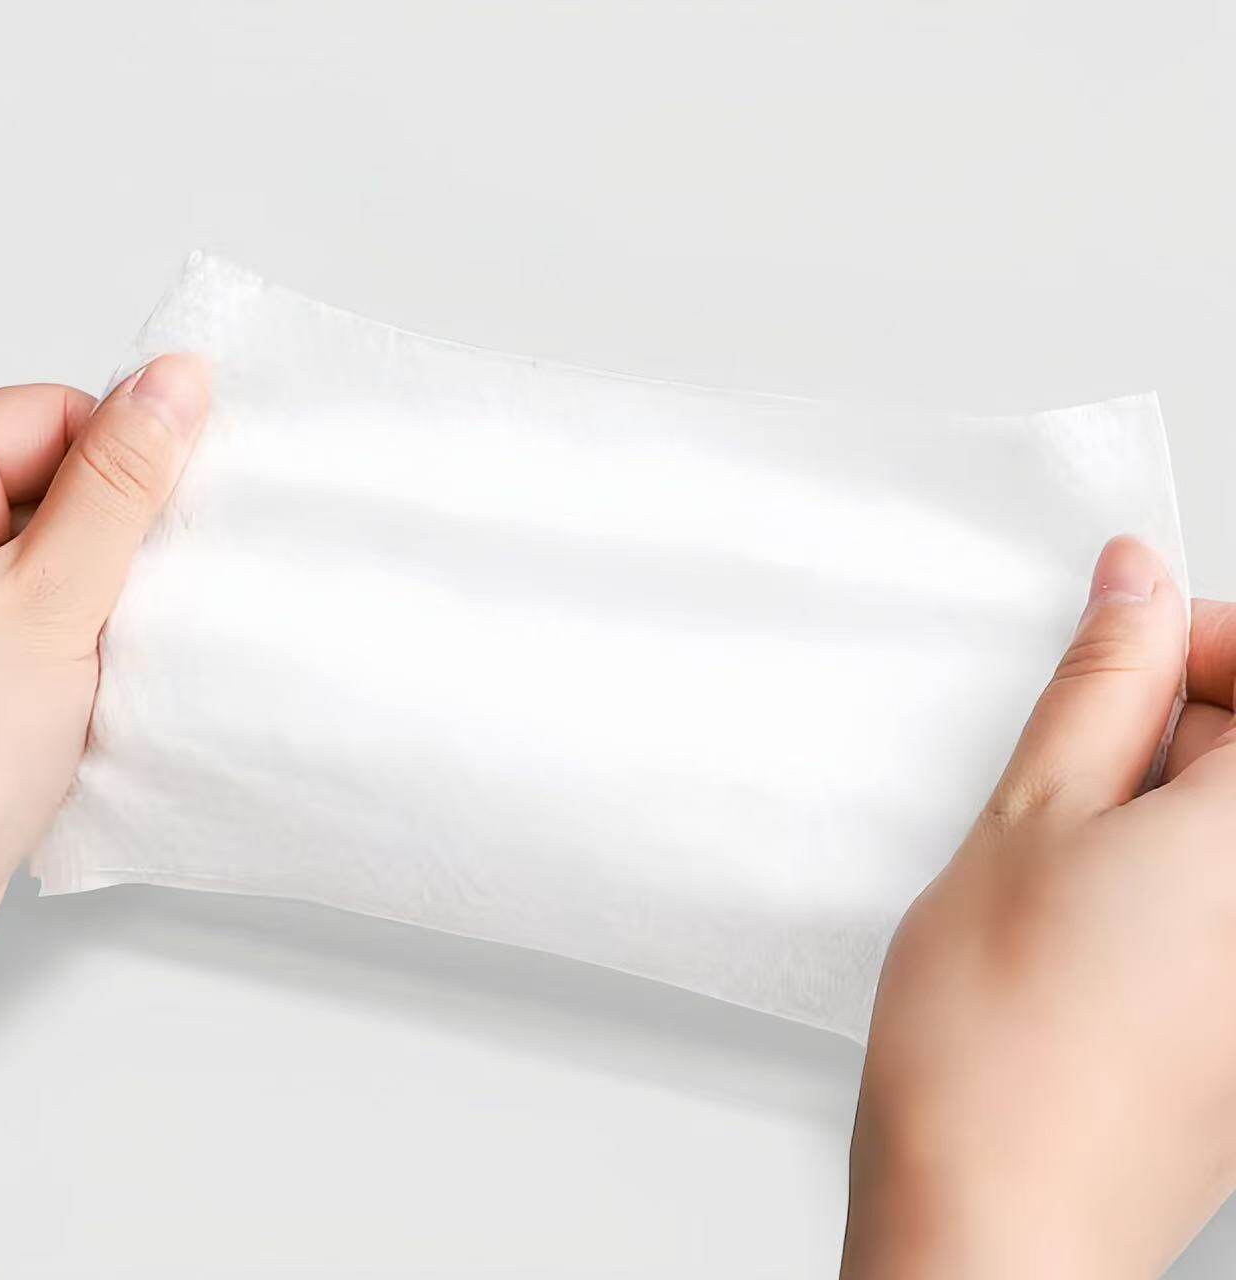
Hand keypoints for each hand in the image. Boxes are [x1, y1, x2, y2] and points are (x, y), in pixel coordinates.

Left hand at [0, 355, 208, 965]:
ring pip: (74, 560)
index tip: (174, 514)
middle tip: (147, 598)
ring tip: (123, 655)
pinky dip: (103, 647)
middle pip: (66, 483)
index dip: (128, 458)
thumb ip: (118, 484)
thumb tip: (173, 383)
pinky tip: (112, 688)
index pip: (55, 414)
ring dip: (119, 601)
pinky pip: (65, 621)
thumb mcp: (51, 599)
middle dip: (127, 539)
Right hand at [842, 536, 1235, 1278]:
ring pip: (1229, 830)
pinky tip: (1085, 926)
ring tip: (1061, 862)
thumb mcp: (1030, 815)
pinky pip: (1224, 907)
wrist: (990, 1221)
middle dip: (1169, 728)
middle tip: (1063, 772)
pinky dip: (1167, 881)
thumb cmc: (997, 1048)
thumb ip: (1101, 684)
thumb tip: (1135, 587)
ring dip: (1158, 808)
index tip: (1117, 651)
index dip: (1188, 639)